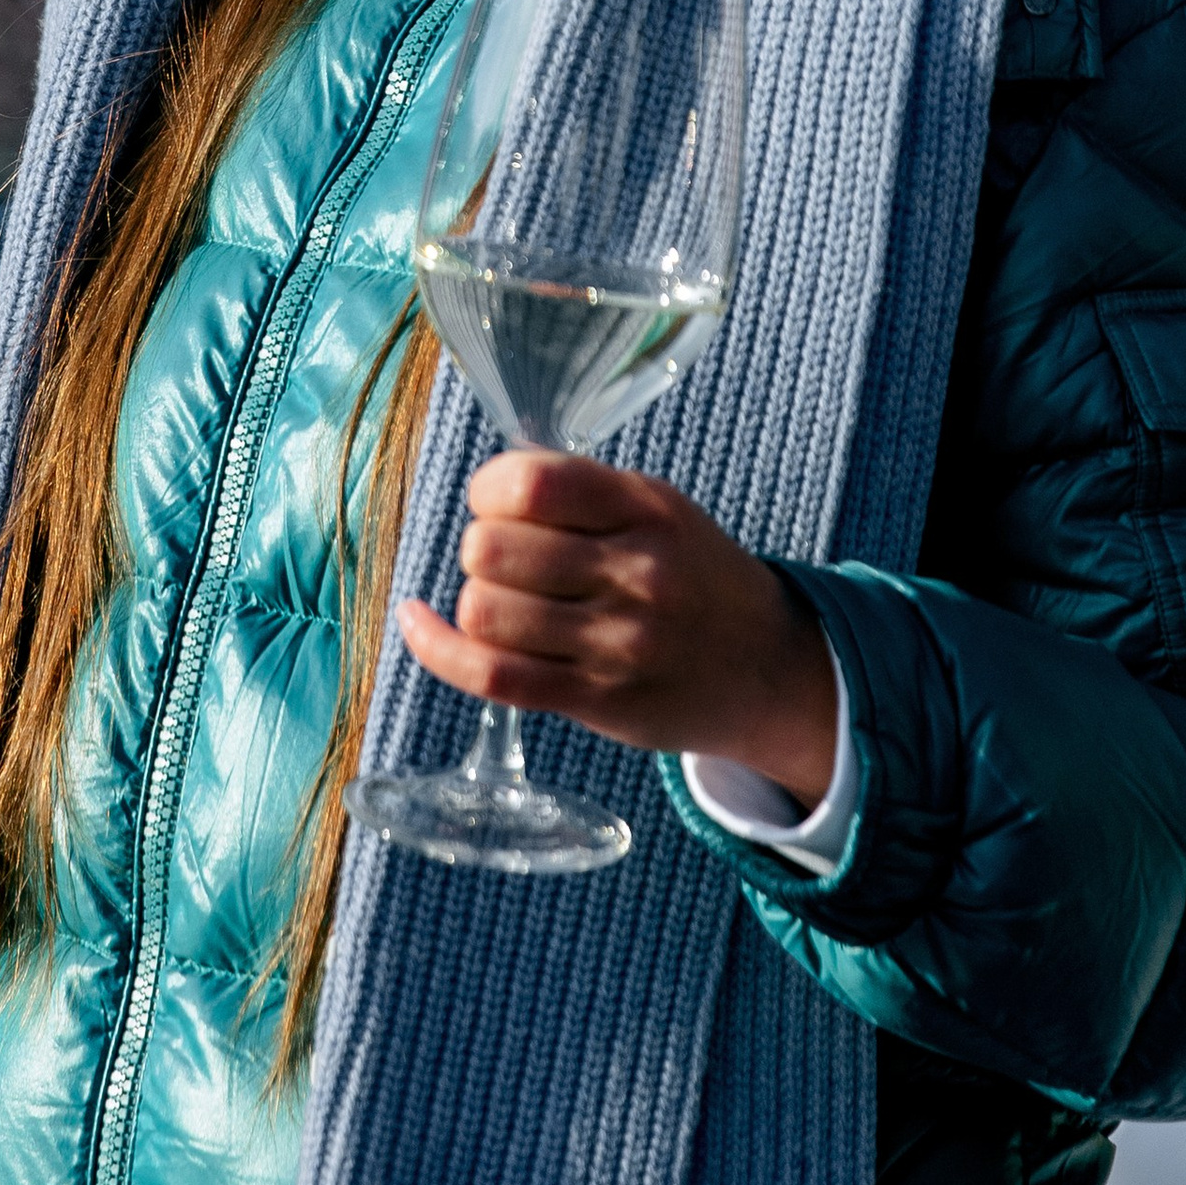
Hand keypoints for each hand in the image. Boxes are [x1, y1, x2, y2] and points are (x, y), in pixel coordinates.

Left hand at [397, 448, 838, 804]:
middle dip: (480, 551)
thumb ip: (578, 491)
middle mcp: (635, 572)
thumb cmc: (694, 577)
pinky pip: (492, 676)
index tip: (497, 504)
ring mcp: (618, 642)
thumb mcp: (658, 509)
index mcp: (645, 508)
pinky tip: (418, 623)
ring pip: (483, 613)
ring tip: (506, 605)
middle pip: (491, 551)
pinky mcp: (600, 701)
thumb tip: (486, 483)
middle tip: (509, 564)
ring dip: (475, 604)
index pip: (529, 484)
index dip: (489, 490)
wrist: (767, 668)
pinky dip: (438, 648)